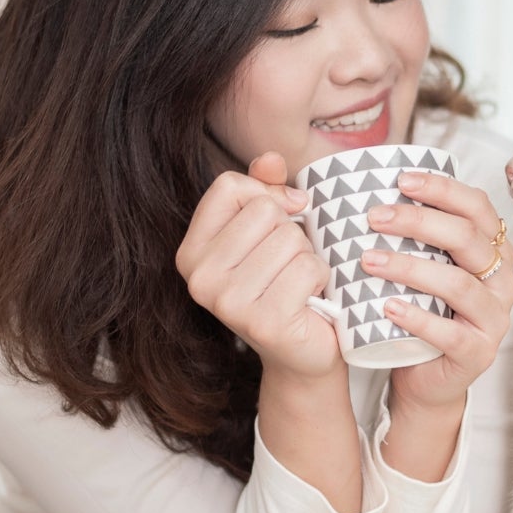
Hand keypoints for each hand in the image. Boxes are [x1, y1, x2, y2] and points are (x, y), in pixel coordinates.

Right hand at [176, 152, 340, 379]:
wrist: (304, 353)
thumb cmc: (285, 285)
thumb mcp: (271, 232)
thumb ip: (266, 191)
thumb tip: (271, 159)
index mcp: (191, 252)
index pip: (228, 187)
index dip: (266, 196)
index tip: (280, 220)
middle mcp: (199, 278)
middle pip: (264, 211)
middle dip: (291, 232)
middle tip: (287, 265)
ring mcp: (227, 303)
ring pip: (289, 238)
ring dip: (307, 256)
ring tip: (298, 283)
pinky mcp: (263, 321)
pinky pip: (308, 266)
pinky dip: (321, 278)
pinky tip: (310, 299)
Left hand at [359, 171, 512, 411]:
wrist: (426, 378)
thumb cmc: (423, 312)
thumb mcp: (425, 269)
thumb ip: (416, 237)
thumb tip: (368, 191)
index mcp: (494, 251)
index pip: (477, 208)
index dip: (442, 190)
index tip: (401, 180)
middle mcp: (502, 281)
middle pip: (467, 239)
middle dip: (418, 222)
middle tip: (375, 217)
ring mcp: (494, 319)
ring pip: (458, 284)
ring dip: (409, 268)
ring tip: (368, 261)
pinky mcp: (479, 353)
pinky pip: (450, 333)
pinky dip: (417, 318)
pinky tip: (387, 307)